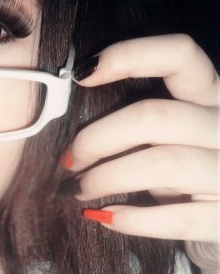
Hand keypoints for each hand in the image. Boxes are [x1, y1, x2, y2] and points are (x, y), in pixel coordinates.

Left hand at [69, 34, 218, 272]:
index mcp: (211, 98)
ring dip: (105, 178)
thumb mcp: (171, 142)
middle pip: (152, 116)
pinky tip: (105, 216)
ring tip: (79, 191)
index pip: (180, 55)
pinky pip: (173, 218)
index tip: (83, 75)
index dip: (130, 55)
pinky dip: (130, 219)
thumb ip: (138, 127)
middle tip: (68, 162)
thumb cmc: (187, 181)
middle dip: (96, 139)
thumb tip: (71, 133)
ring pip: (160, 164)